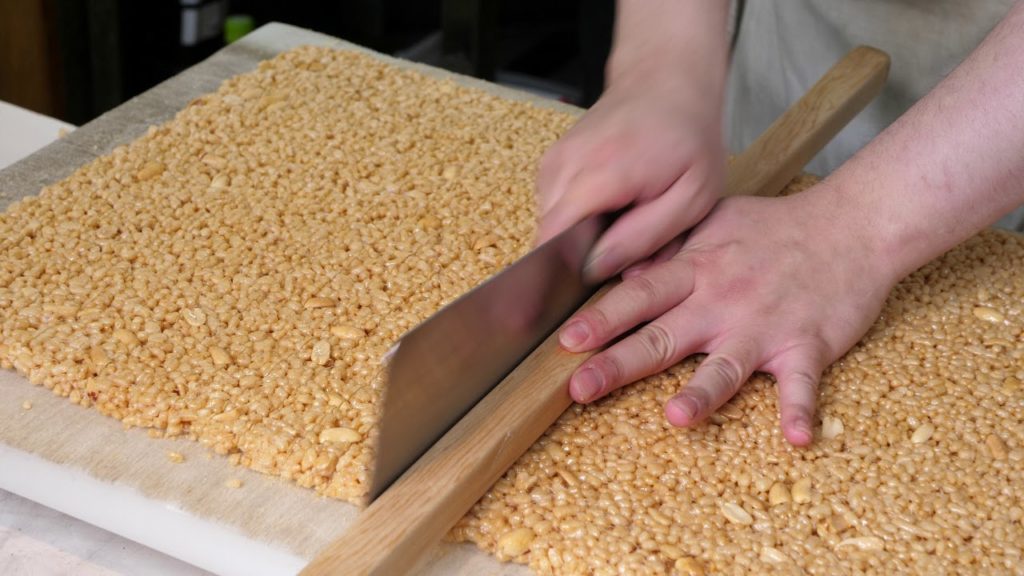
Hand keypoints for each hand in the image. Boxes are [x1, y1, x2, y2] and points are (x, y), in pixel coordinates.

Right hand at [536, 70, 724, 281]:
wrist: (666, 81)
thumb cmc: (688, 137)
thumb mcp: (691, 197)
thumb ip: (644, 237)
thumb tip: (595, 270)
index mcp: (601, 175)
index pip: (553, 239)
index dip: (565, 270)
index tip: (592, 281)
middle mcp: (565, 165)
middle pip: (551, 237)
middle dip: (583, 255)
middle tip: (627, 245)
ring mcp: (553, 161)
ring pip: (551, 225)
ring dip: (581, 235)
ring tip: (623, 218)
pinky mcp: (551, 163)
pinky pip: (554, 208)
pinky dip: (578, 216)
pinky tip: (611, 203)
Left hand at [557, 187, 897, 444]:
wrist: (852, 224)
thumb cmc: (777, 226)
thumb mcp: (714, 222)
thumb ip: (669, 250)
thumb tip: (624, 273)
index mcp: (697, 271)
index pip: (638, 296)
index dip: (601, 319)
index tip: (565, 341)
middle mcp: (723, 301)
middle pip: (664, 336)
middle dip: (619, 363)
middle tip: (581, 387)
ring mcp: (765, 326)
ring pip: (727, 366)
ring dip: (703, 393)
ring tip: (678, 418)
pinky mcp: (808, 345)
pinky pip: (803, 383)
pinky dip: (801, 410)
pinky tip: (797, 438)